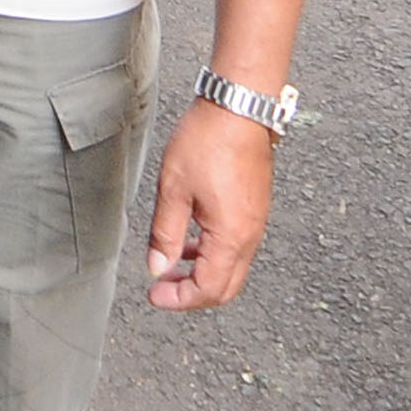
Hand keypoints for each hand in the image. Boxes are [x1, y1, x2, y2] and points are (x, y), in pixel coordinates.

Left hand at [147, 99, 278, 310]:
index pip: (210, 289)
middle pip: (226, 287)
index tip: (155, 296)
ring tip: (170, 264)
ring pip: (232, 268)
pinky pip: (236, 248)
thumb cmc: (207, 143)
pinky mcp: (254, 211)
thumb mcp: (173, 190)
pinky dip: (212, 255)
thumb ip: (165, 234)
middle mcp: (250, 236)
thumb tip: (158, 268)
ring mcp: (256, 224)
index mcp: (232, 237)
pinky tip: (190, 242)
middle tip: (162, 288)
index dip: (180, 299)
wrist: (238, 111)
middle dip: (193, 294)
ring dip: (202, 274)